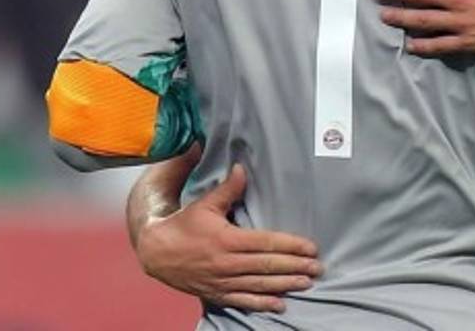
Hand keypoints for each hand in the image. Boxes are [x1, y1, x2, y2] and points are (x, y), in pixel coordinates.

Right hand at [134, 163, 322, 313]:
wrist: (156, 252)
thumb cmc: (184, 224)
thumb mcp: (205, 203)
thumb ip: (228, 189)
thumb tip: (242, 168)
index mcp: (227, 239)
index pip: (266, 243)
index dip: (291, 246)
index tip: (311, 248)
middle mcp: (226, 262)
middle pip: (267, 265)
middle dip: (295, 267)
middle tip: (318, 268)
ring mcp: (221, 280)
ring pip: (258, 284)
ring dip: (285, 285)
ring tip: (307, 283)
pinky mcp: (216, 292)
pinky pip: (242, 300)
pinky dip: (262, 303)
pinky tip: (280, 305)